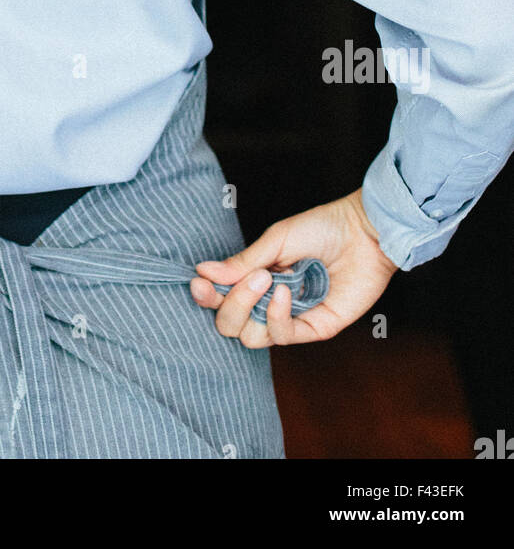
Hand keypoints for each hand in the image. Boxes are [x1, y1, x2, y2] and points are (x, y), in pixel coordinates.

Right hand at [189, 187, 398, 347]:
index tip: (199, 283)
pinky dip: (276, 316)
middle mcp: (270, 301)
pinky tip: (282, 292)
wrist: (364, 232)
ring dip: (251, 309)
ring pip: (252, 337)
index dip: (207, 296)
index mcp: (257, 277)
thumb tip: (204, 271)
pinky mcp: (314, 328)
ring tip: (266, 280)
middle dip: (228, 305)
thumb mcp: (276, 239)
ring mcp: (291, 317)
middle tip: (240, 280)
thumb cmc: (321, 228)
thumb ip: (242, 261)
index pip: (222, 298)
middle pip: (231, 324)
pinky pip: (283, 336)